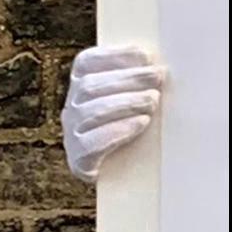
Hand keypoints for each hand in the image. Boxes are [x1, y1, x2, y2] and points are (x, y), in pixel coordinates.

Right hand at [62, 45, 163, 183]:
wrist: (121, 177)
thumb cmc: (132, 131)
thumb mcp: (133, 103)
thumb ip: (138, 85)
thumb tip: (160, 68)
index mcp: (80, 87)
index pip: (86, 63)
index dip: (112, 55)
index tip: (143, 55)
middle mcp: (72, 108)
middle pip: (90, 86)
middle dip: (128, 79)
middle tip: (157, 77)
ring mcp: (72, 133)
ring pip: (90, 111)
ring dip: (125, 102)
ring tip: (152, 101)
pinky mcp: (78, 159)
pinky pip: (91, 142)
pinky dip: (119, 130)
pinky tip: (141, 123)